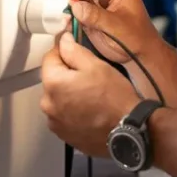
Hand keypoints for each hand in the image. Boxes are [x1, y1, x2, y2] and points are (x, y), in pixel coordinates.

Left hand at [40, 32, 139, 156]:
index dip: (64, 51)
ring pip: (59, 99)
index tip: (78, 51)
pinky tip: (92, 111)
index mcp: (53, 83)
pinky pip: (65, 116)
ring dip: (70, 94)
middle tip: (91, 77)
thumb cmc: (114, 97)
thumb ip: (74, 50)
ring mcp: (55, 122)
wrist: (128, 131)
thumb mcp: (96, 65)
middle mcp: (48, 105)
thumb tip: (63, 40)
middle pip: (53, 80)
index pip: (49, 58)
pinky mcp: (64, 135)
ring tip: (93, 97)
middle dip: (67, 75)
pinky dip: (74, 111)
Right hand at [56, 0, 160, 64]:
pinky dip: (67, 13)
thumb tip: (75, 5)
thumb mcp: (118, 27)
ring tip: (65, 16)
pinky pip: (72, 7)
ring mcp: (95, 0)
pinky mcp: (88, 12)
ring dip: (65, 3)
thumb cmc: (137, 38)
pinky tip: (68, 22)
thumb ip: (96, 16)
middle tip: (60, 5)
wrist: (140, 54)